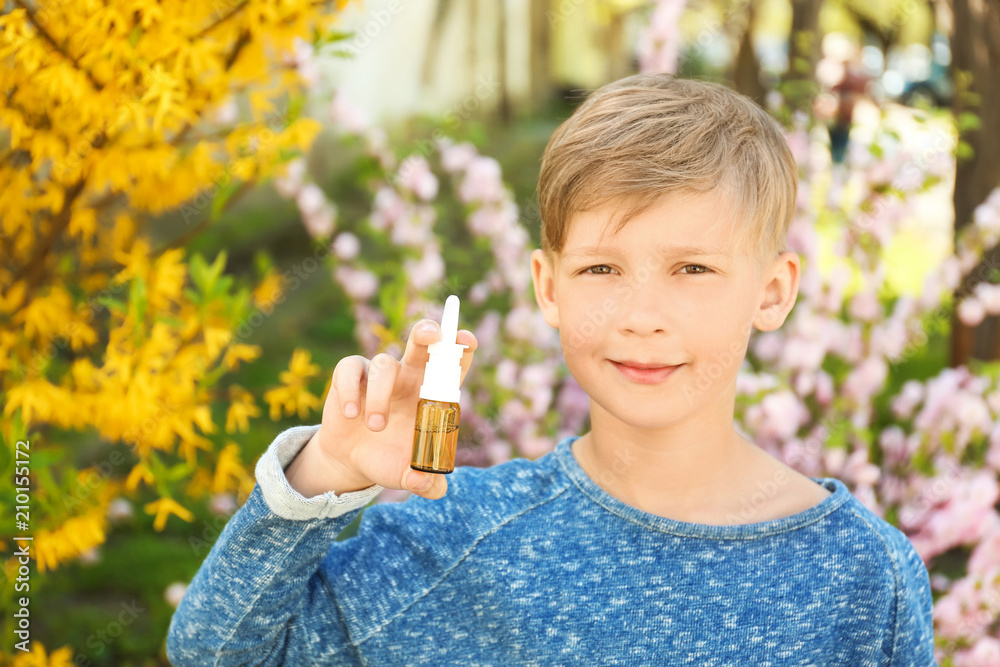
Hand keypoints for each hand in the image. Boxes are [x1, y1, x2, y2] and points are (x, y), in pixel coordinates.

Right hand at [290, 319, 476, 499]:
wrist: (352, 461)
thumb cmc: (390, 460)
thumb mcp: (408, 476)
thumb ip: (426, 483)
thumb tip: (430, 485)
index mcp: (432, 393)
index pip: (453, 364)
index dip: (461, 348)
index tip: (467, 339)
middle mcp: (410, 376)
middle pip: (422, 342)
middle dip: (428, 332)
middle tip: (432, 334)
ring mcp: (381, 373)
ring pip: (385, 364)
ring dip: (380, 396)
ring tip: (376, 427)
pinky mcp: (352, 375)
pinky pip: (351, 367)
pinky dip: (350, 389)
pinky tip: (350, 414)